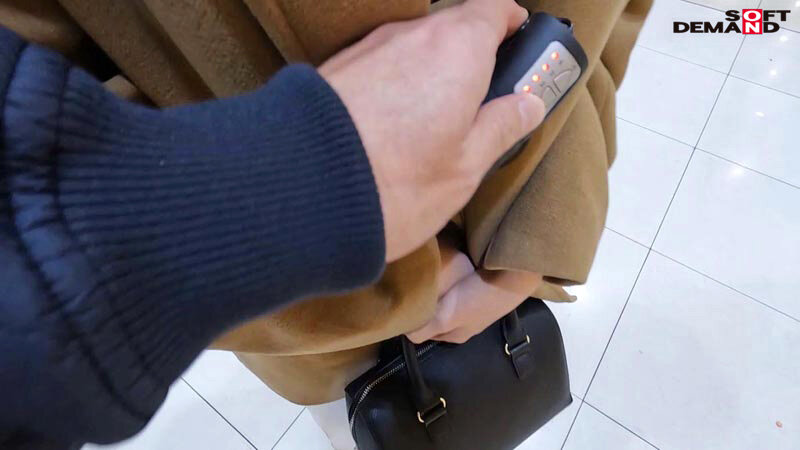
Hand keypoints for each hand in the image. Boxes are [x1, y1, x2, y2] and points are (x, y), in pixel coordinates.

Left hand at [319, 0, 545, 261]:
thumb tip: (529, 104)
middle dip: (472, 55)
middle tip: (481, 100)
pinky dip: (395, 84)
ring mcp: (368, 47)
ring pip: (413, 47)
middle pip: (452, 26)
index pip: (493, 6)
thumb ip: (502, 127)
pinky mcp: (335, 69)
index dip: (510, 22)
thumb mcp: (466, 167)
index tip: (519, 45)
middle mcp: (410, 34)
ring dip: (430, 72)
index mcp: (457, 47)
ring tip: (432, 124)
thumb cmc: (395, 182)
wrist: (299, 191)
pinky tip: (390, 128)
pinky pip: (380, 65)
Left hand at [407, 266, 542, 343]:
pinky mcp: (482, 288)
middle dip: (424, 304)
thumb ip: (425, 327)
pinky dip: (449, 280)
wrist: (517, 272)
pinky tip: (444, 269)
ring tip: (423, 275)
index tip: (401, 303)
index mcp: (455, 335)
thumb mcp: (448, 316)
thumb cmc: (480, 297)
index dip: (412, 319)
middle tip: (410, 287)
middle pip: (435, 315)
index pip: (424, 332)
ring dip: (436, 291)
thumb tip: (404, 332)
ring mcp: (474, 306)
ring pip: (445, 301)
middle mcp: (464, 323)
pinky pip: (457, 287)